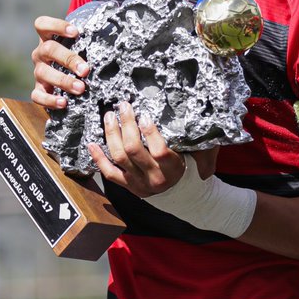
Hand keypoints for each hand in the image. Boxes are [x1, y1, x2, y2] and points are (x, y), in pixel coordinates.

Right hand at [30, 15, 89, 108]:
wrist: (67, 67)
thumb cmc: (77, 50)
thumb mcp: (80, 41)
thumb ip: (90, 36)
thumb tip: (115, 31)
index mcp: (47, 36)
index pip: (42, 24)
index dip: (57, 26)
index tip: (76, 32)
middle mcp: (40, 52)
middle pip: (48, 50)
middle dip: (69, 59)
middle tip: (85, 70)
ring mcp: (39, 70)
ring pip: (44, 73)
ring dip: (63, 81)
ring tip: (80, 88)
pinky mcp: (39, 88)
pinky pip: (37, 96)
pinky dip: (49, 100)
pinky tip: (63, 102)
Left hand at [88, 102, 218, 197]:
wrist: (180, 192)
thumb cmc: (189, 162)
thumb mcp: (202, 153)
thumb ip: (205, 145)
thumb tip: (207, 128)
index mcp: (173, 168)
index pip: (160, 151)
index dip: (150, 132)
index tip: (144, 115)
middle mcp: (155, 178)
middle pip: (134, 151)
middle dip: (126, 125)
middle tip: (122, 106)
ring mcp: (138, 184)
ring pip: (119, 158)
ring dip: (111, 135)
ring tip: (109, 116)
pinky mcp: (127, 186)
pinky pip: (109, 173)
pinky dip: (98, 158)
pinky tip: (92, 143)